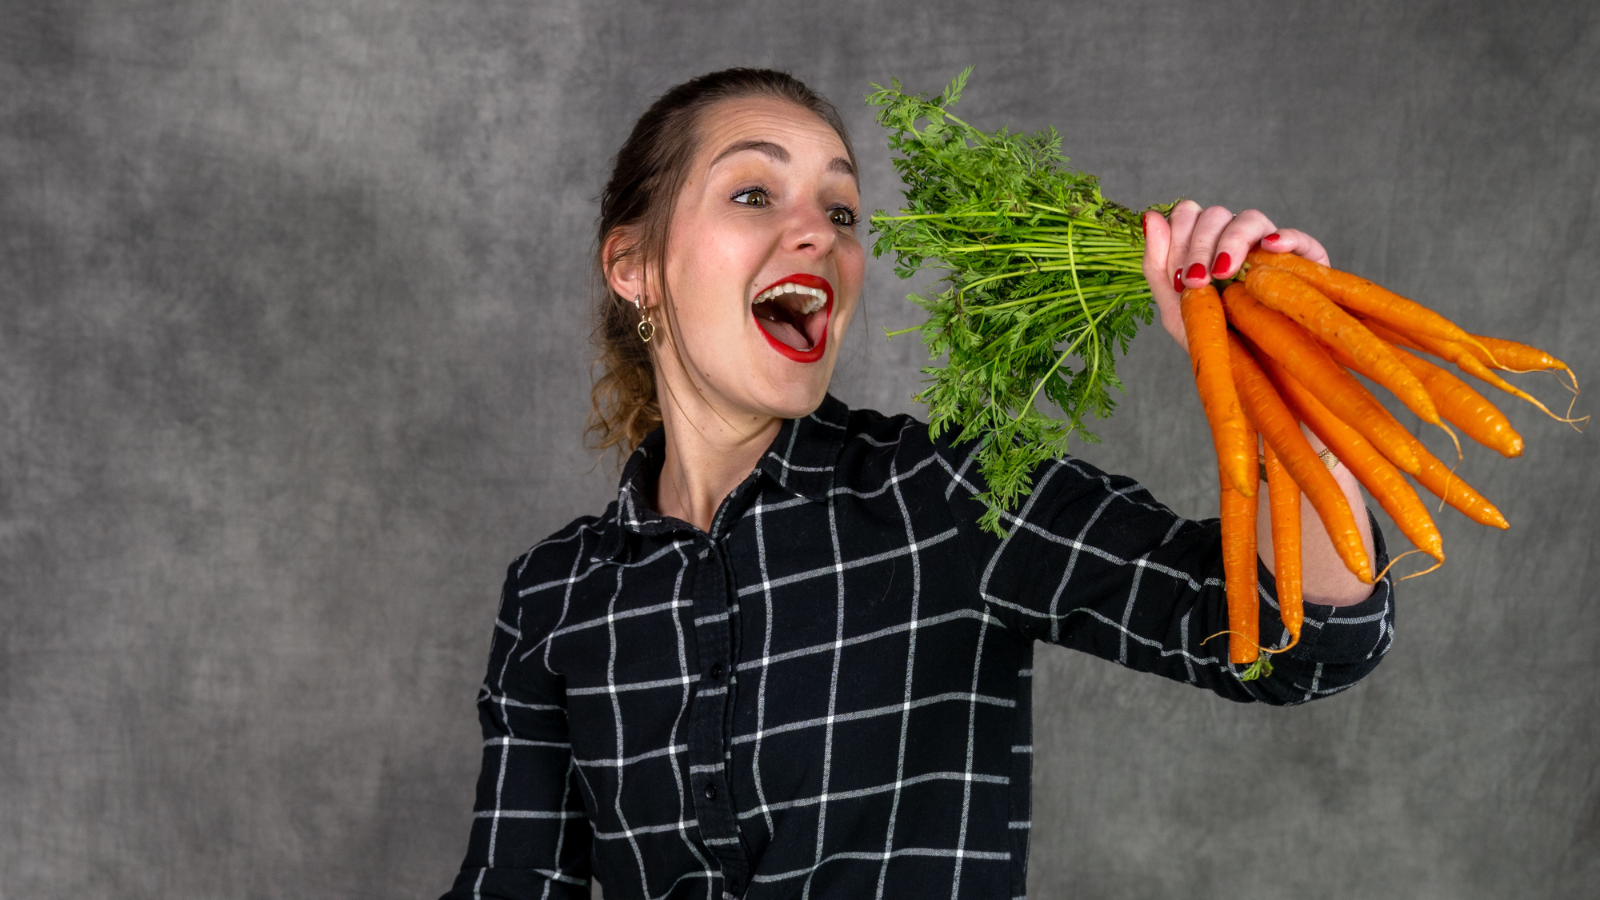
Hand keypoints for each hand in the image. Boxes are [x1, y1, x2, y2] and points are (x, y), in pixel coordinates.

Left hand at [1140, 202, 1329, 352]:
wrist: (1253, 375)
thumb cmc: (1213, 339)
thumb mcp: (1175, 308)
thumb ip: (1156, 265)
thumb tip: (1151, 216)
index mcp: (1204, 245)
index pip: (1188, 215)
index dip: (1179, 237)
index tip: (1182, 279)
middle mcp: (1235, 240)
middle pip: (1215, 214)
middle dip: (1200, 246)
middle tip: (1198, 281)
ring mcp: (1269, 249)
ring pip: (1250, 218)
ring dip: (1231, 241)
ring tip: (1224, 273)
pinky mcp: (1306, 264)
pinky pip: (1301, 239)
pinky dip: (1286, 236)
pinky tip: (1270, 248)